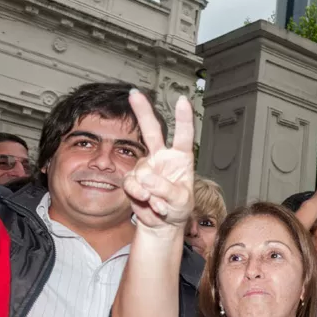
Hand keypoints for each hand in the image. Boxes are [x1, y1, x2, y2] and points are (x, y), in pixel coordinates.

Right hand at [123, 91, 194, 235]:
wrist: (162, 223)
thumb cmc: (178, 209)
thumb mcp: (180, 201)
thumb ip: (166, 188)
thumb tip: (147, 178)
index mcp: (181, 158)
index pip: (184, 135)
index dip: (183, 118)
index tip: (182, 100)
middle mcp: (162, 158)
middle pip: (152, 131)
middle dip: (142, 111)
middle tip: (134, 94)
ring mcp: (146, 167)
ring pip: (141, 172)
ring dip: (150, 191)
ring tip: (160, 203)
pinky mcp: (132, 180)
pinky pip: (132, 185)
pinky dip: (140, 197)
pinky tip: (149, 204)